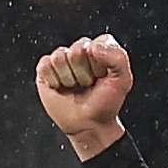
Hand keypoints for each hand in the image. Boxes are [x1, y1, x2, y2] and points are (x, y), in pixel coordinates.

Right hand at [36, 34, 132, 159]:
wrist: (88, 125)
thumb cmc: (105, 104)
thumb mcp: (123, 81)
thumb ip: (118, 57)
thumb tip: (93, 47)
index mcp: (99, 49)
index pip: (97, 43)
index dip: (100, 63)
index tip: (102, 77)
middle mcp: (80, 51)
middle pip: (76, 50)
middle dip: (83, 72)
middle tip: (87, 85)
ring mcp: (62, 60)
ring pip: (59, 57)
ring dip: (68, 78)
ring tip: (75, 87)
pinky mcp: (46, 69)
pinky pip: (45, 65)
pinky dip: (53, 80)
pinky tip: (61, 88)